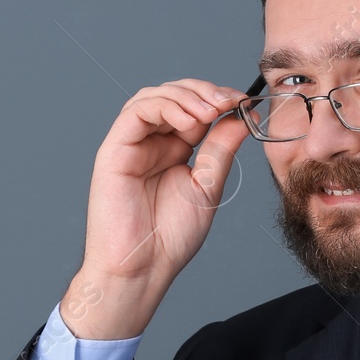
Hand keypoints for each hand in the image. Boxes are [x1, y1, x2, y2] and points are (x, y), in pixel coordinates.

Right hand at [62, 77, 251, 337]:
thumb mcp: (207, 186)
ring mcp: (132, 144)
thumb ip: (220, 150)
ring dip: (186, 96)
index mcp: (174, 149)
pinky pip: (136, 112)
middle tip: (229, 101)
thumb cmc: (169, 237)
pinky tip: (190, 121)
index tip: (245, 103)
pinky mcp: (115, 149)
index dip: (219, 99)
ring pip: (154, 96)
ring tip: (211, 110)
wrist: (144, 267)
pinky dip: (165, 107)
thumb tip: (241, 118)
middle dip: (204, 92)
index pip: (194, 108)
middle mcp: (151, 142)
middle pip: (174, 95)